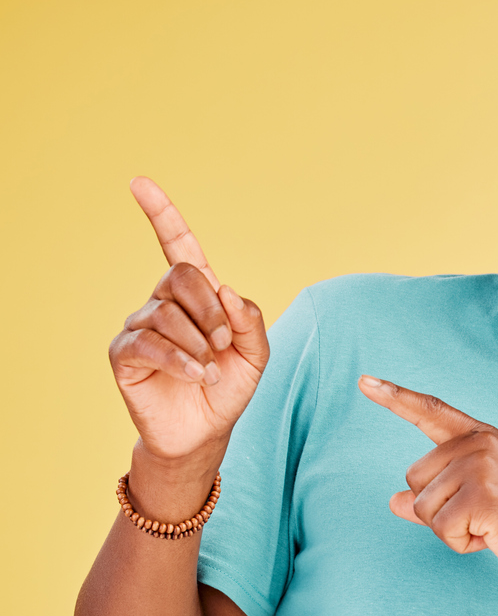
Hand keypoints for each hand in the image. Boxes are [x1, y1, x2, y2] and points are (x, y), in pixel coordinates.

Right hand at [109, 178, 269, 462]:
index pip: (176, 246)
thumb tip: (226, 289)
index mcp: (197, 296)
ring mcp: (141, 327)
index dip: (161, 214)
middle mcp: (163, 303)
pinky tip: (194, 375)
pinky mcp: (125, 354)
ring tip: (209, 370)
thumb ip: (250, 321)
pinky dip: (180, 359)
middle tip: (224, 344)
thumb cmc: (227, 389)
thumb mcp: (255, 356)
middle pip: (181, 275)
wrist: (205, 432)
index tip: (140, 183)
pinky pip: (150, 343)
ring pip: (167, 312)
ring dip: (199, 342)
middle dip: (211, 309)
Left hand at [358, 376, 497, 589]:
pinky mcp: (480, 496)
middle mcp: (480, 444)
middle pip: (414, 478)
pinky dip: (461, 543)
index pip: (431, 411)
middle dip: (439, 509)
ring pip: (423, 507)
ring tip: (492, 526)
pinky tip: (492, 537)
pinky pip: (440, 528)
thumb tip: (393, 502)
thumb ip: (435, 498)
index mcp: (483, 437)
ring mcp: (480, 467)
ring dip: (451, 529)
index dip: (395, 397)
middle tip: (486, 517)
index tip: (364, 381)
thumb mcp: (478, 504)